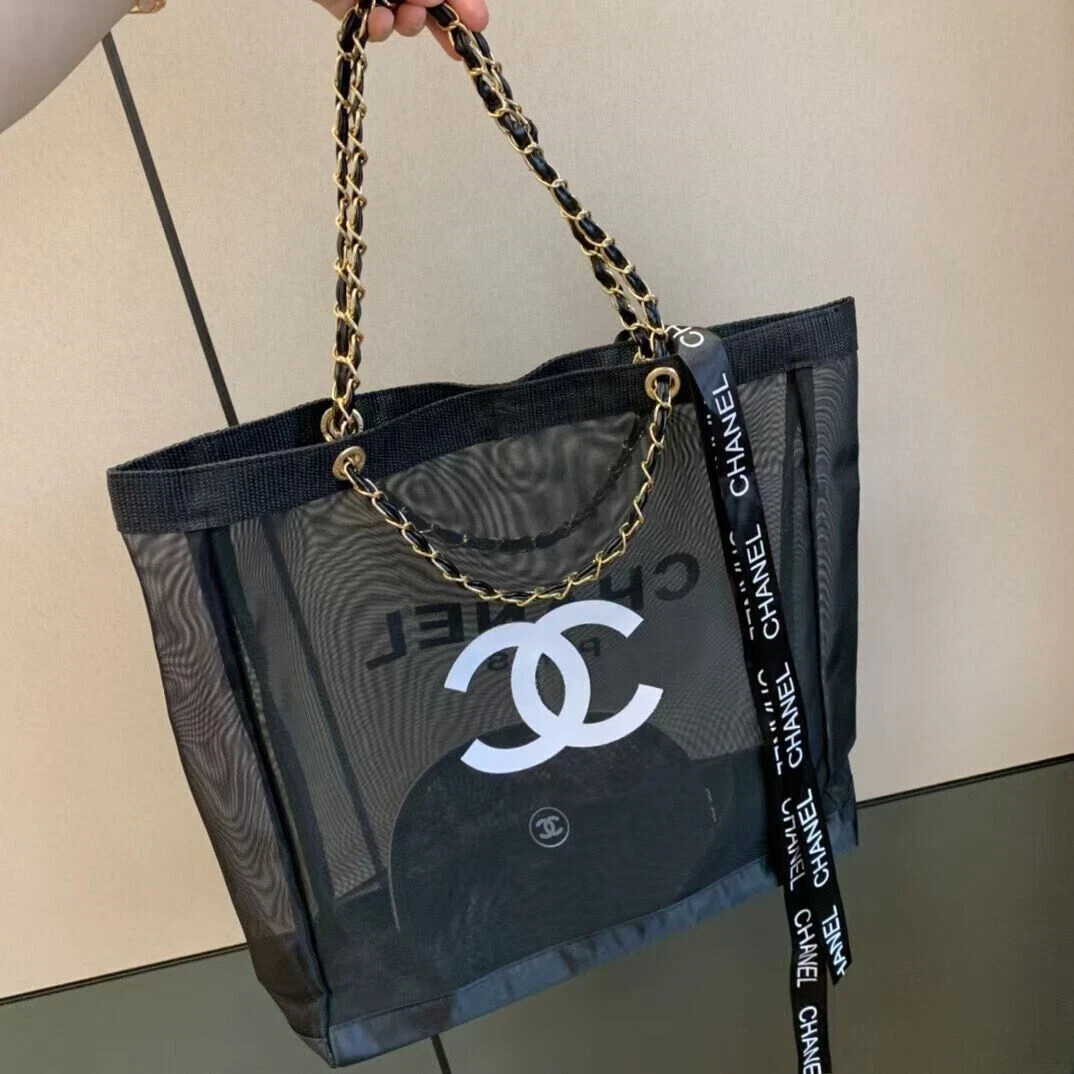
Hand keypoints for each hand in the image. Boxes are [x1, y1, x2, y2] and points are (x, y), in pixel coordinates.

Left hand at [314, 1, 489, 55]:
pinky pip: (377, 29)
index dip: (465, 4)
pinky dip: (383, 29)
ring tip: (410, 13)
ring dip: (415, 22)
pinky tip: (382, 19)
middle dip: (448, 22)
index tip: (478, 22)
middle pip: (434, 6)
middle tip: (459, 34)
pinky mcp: (354, 11)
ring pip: (409, 20)